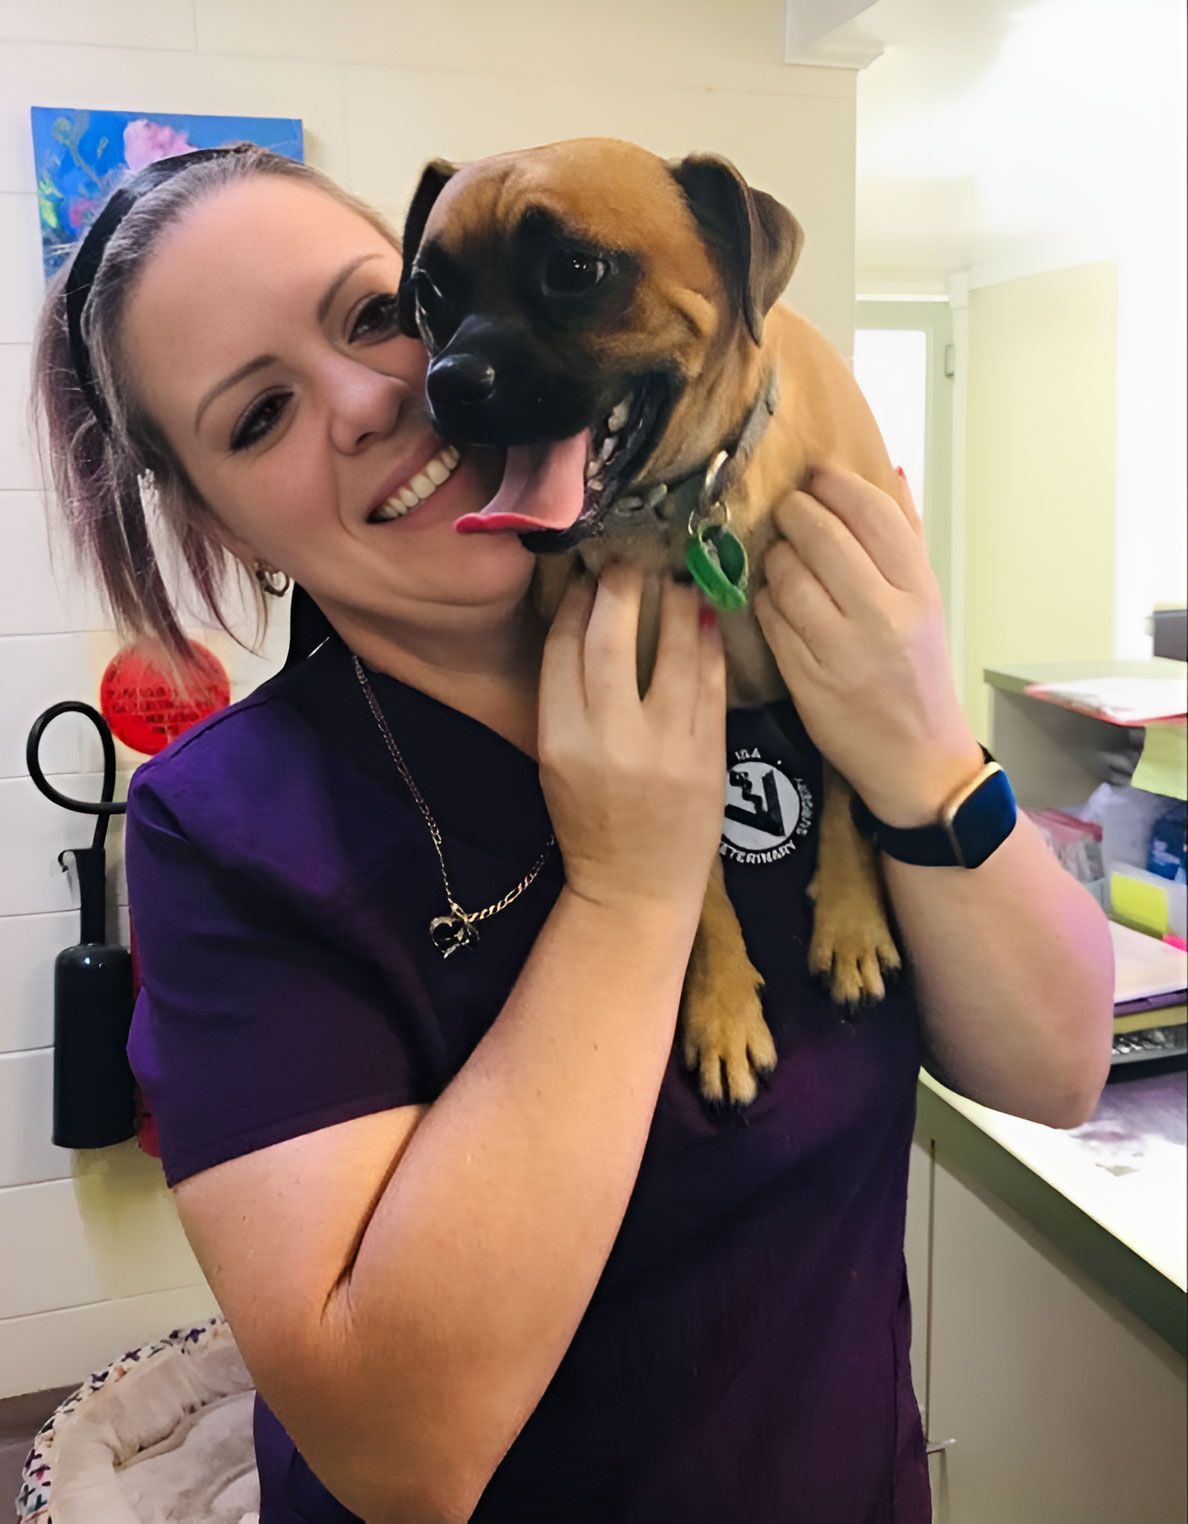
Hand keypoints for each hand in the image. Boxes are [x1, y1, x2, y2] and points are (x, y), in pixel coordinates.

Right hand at [538, 561, 726, 913]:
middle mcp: (610, 738)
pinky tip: (707, 616)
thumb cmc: (590, 824)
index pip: (563, 650)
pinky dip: (710, 644)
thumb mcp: (557, 762)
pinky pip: (711, 683)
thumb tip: (583, 623)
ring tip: (676, 575)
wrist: (636, 888)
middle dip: (622, 588)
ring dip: (676, 603)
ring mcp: (665, 746)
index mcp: (560, 739)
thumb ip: (566, 699)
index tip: (588, 575)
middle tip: (630, 556)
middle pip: (611, 640)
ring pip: (673, 652)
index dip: (575, 603)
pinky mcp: (707, 756)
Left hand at [754, 464, 982, 827]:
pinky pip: (770, 617)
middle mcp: (884, 615)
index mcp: (920, 589)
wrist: (917, 756)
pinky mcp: (806, 677)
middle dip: (794, 514)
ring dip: (774, 558)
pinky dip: (765, 600)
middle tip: (787, 512)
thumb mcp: (927, 602)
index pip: (872, 513)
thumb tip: (893, 472)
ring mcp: (841, 648)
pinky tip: (775, 600)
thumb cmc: (917, 672)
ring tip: (781, 559)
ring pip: (787, 575)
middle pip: (822, 536)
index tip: (815, 476)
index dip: (835, 484)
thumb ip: (909, 538)